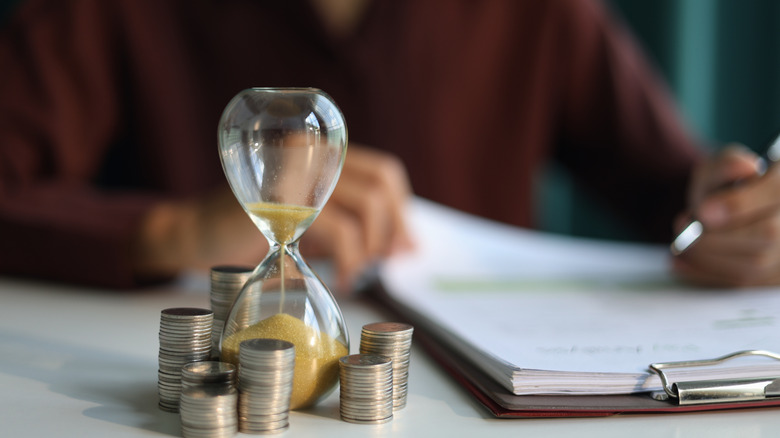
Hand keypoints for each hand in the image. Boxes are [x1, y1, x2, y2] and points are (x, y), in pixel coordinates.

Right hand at [132, 144, 413, 290]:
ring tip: (352, 274)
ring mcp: (296, 169)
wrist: (196, 232)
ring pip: (364, 206)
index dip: (401, 212)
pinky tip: (339, 277)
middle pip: (379, 186)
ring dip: (367, 250)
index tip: (404, 248)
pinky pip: (338, 227)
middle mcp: (312, 150)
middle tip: (378, 265)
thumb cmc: (255, 230)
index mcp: (323, 152)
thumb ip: (348, 219)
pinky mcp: (282, 197)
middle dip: (389, 234)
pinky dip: (348, 259)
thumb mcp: (310, 219)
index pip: (383, 172)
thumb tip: (404, 244)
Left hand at [672, 144, 779, 286]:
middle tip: (683, 225)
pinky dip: (706, 274)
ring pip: (755, 262)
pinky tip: (679, 263)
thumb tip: (744, 168)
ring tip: (682, 240)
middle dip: (719, 233)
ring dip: (709, 254)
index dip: (740, 204)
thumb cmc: (726, 188)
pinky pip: (743, 282)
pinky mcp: (772, 278)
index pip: (776, 193)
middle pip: (768, 233)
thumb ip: (728, 163)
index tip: (704, 211)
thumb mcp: (721, 166)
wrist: (727, 214)